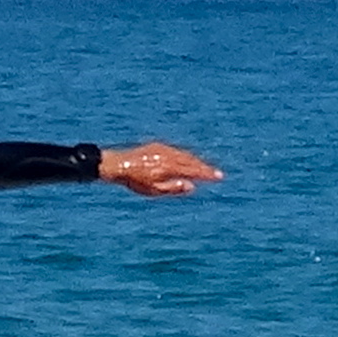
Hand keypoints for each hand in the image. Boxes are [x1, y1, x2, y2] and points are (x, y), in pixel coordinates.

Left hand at [98, 141, 223, 196]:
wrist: (118, 164)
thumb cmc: (134, 181)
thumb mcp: (153, 190)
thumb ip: (173, 188)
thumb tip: (192, 186)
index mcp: (168, 167)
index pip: (193, 170)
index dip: (207, 174)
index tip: (219, 176)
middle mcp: (168, 156)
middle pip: (191, 161)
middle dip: (205, 168)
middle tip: (217, 174)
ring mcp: (163, 149)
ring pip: (185, 155)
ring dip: (196, 162)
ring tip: (205, 169)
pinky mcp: (157, 146)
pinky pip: (176, 151)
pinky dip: (185, 156)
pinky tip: (188, 161)